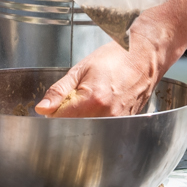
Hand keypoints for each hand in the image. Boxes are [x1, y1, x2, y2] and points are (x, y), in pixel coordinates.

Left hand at [35, 38, 160, 116]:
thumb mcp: (80, 69)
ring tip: (92, 99)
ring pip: (89, 129)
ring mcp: (118, 121)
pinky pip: (104, 128)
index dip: (53, 113)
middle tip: (74, 100)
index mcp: (92, 100)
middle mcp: (107, 115)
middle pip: (74, 127)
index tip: (54, 105)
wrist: (144, 56)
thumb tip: (42, 109)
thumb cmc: (115, 58)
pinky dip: (98, 119)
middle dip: (68, 117)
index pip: (60, 119)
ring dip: (84, 119)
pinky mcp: (126, 124)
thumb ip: (59, 91)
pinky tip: (103, 104)